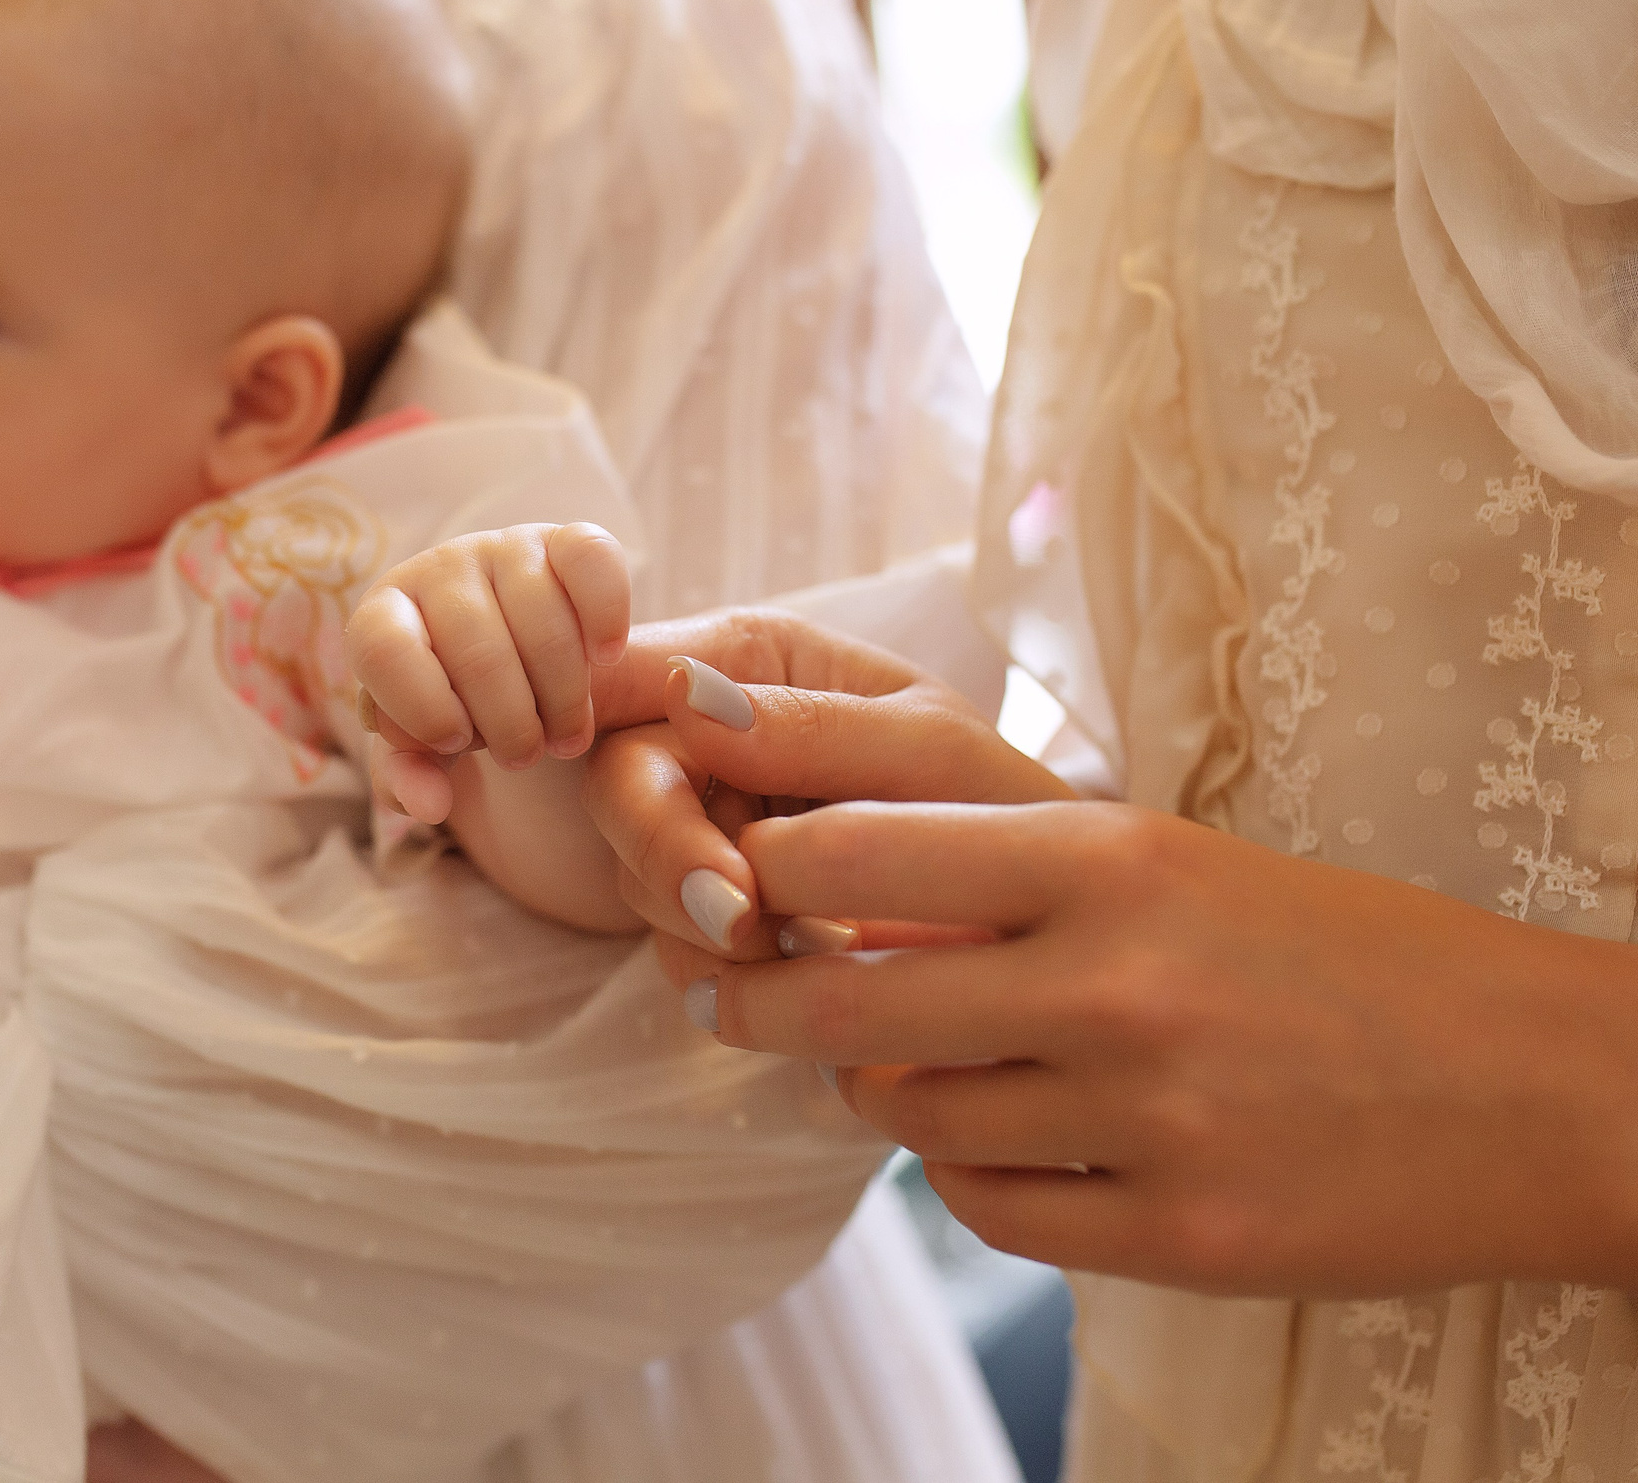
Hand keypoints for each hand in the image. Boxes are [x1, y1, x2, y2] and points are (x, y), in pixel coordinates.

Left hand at [347, 522, 629, 821]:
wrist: (508, 651)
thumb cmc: (453, 701)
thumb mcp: (421, 746)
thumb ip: (408, 778)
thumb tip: (431, 804)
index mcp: (383, 614)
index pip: (384, 649)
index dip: (423, 707)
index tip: (457, 744)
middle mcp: (440, 567)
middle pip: (476, 649)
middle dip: (508, 723)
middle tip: (524, 756)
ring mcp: (505, 547)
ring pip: (543, 621)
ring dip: (563, 696)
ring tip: (565, 737)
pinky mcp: (566, 539)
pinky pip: (593, 560)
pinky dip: (605, 615)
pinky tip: (604, 659)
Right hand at [575, 608, 1068, 954]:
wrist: (1046, 923)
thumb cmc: (1001, 806)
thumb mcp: (931, 747)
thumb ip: (815, 726)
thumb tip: (682, 695)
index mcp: (751, 663)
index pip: (631, 667)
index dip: (594, 701)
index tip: (591, 746)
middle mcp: (711, 744)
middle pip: (621, 785)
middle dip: (668, 854)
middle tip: (740, 918)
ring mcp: (707, 835)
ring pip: (642, 881)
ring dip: (712, 926)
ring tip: (828, 943)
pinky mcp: (717, 922)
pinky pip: (682, 952)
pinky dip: (735, 975)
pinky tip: (818, 973)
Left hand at [662, 799, 1637, 1385]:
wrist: (1541, 1088)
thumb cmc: (1339, 952)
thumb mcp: (1176, 863)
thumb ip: (1005, 867)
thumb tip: (817, 883)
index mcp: (1113, 857)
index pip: (850, 849)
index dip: (762, 865)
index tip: (728, 873)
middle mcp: (1114, 983)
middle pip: (839, 1001)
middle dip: (756, 999)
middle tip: (731, 993)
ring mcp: (1144, 1120)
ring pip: (905, 1113)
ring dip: (885, 1087)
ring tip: (922, 1060)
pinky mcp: (1174, 1238)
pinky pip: (983, 1208)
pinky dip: (971, 1175)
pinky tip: (1015, 1141)